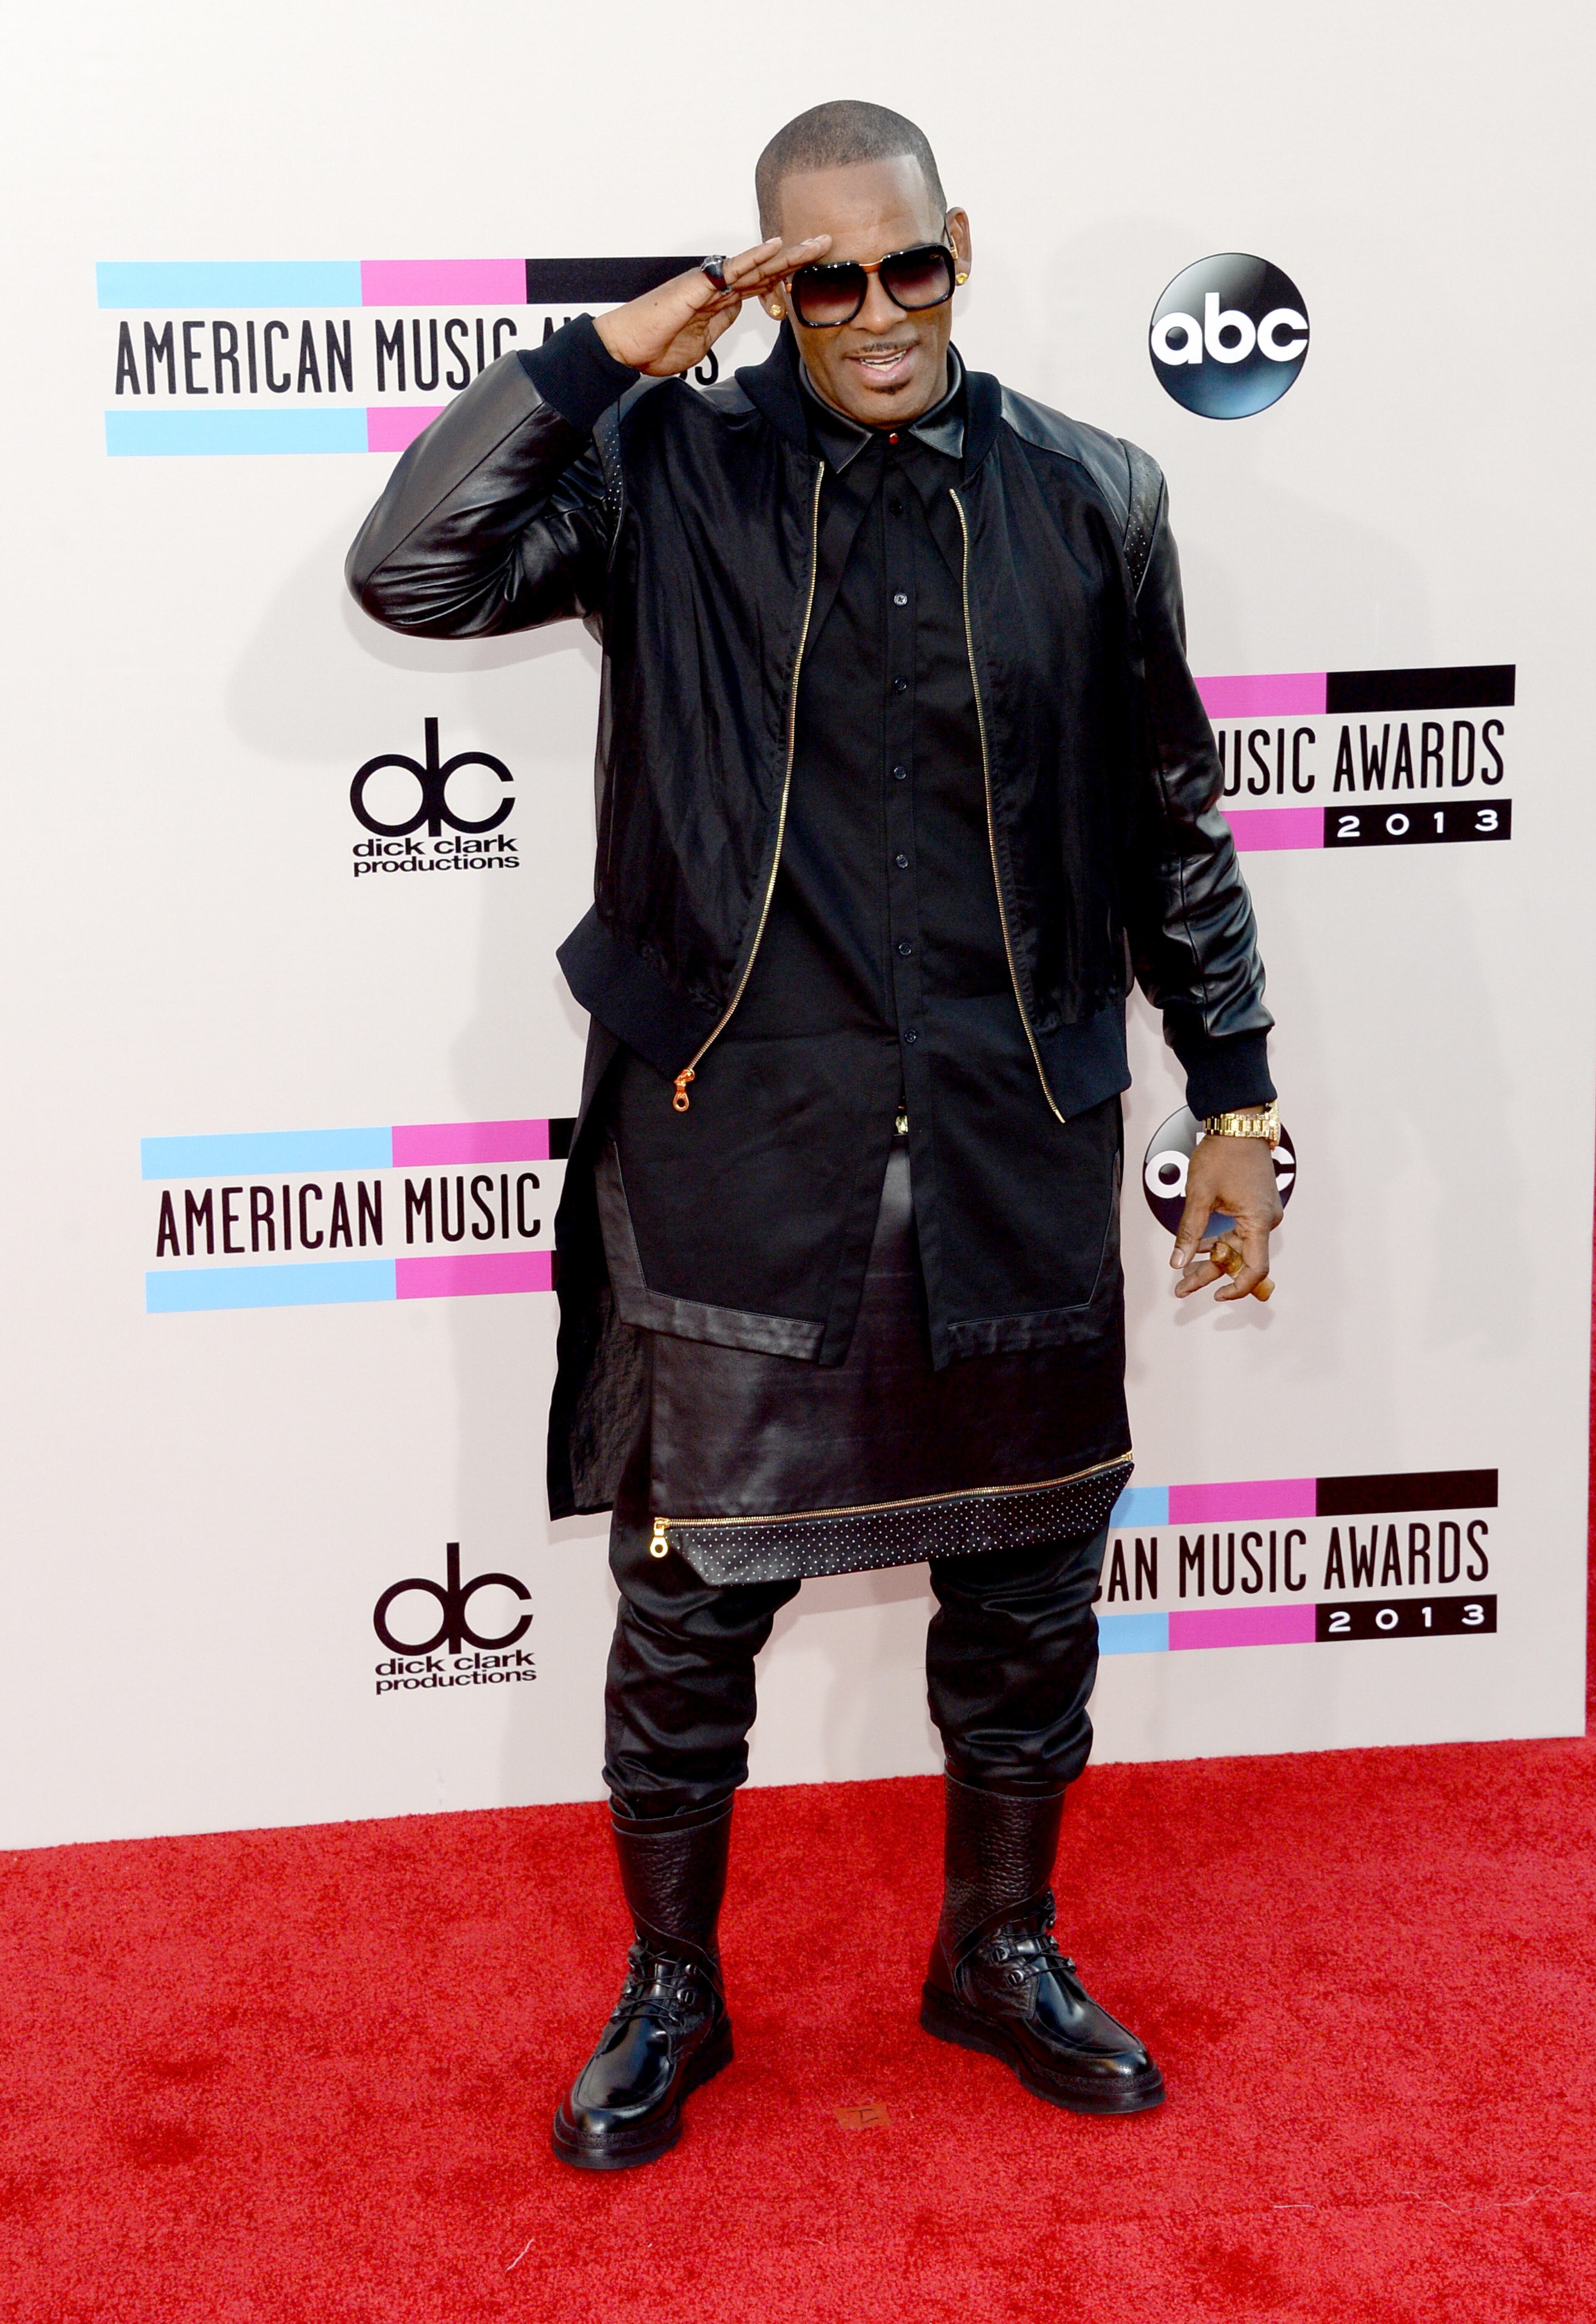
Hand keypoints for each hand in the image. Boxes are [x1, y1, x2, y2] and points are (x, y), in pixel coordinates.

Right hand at [593, 236, 831, 378]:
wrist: (627, 348)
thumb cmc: (655, 345)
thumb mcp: (702, 343)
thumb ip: (721, 325)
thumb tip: (739, 311)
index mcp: (718, 300)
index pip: (759, 285)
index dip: (785, 283)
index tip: (808, 283)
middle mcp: (717, 286)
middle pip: (765, 269)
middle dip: (796, 259)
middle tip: (825, 246)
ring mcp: (710, 283)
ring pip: (756, 265)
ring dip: (787, 254)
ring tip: (816, 244)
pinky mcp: (700, 285)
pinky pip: (732, 268)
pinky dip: (755, 256)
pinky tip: (776, 245)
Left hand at [1171, 1133, 1282, 1301]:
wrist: (1237, 1124)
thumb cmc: (1222, 1154)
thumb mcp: (1199, 1196)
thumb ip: (1189, 1232)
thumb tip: (1178, 1262)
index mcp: (1258, 1221)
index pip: (1255, 1268)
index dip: (1237, 1287)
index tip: (1216, 1295)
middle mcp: (1266, 1220)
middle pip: (1240, 1260)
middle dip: (1211, 1274)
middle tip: (1182, 1287)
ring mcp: (1263, 1212)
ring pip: (1237, 1246)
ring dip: (1212, 1258)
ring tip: (1184, 1271)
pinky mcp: (1256, 1206)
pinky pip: (1239, 1232)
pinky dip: (1219, 1241)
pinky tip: (1196, 1247)